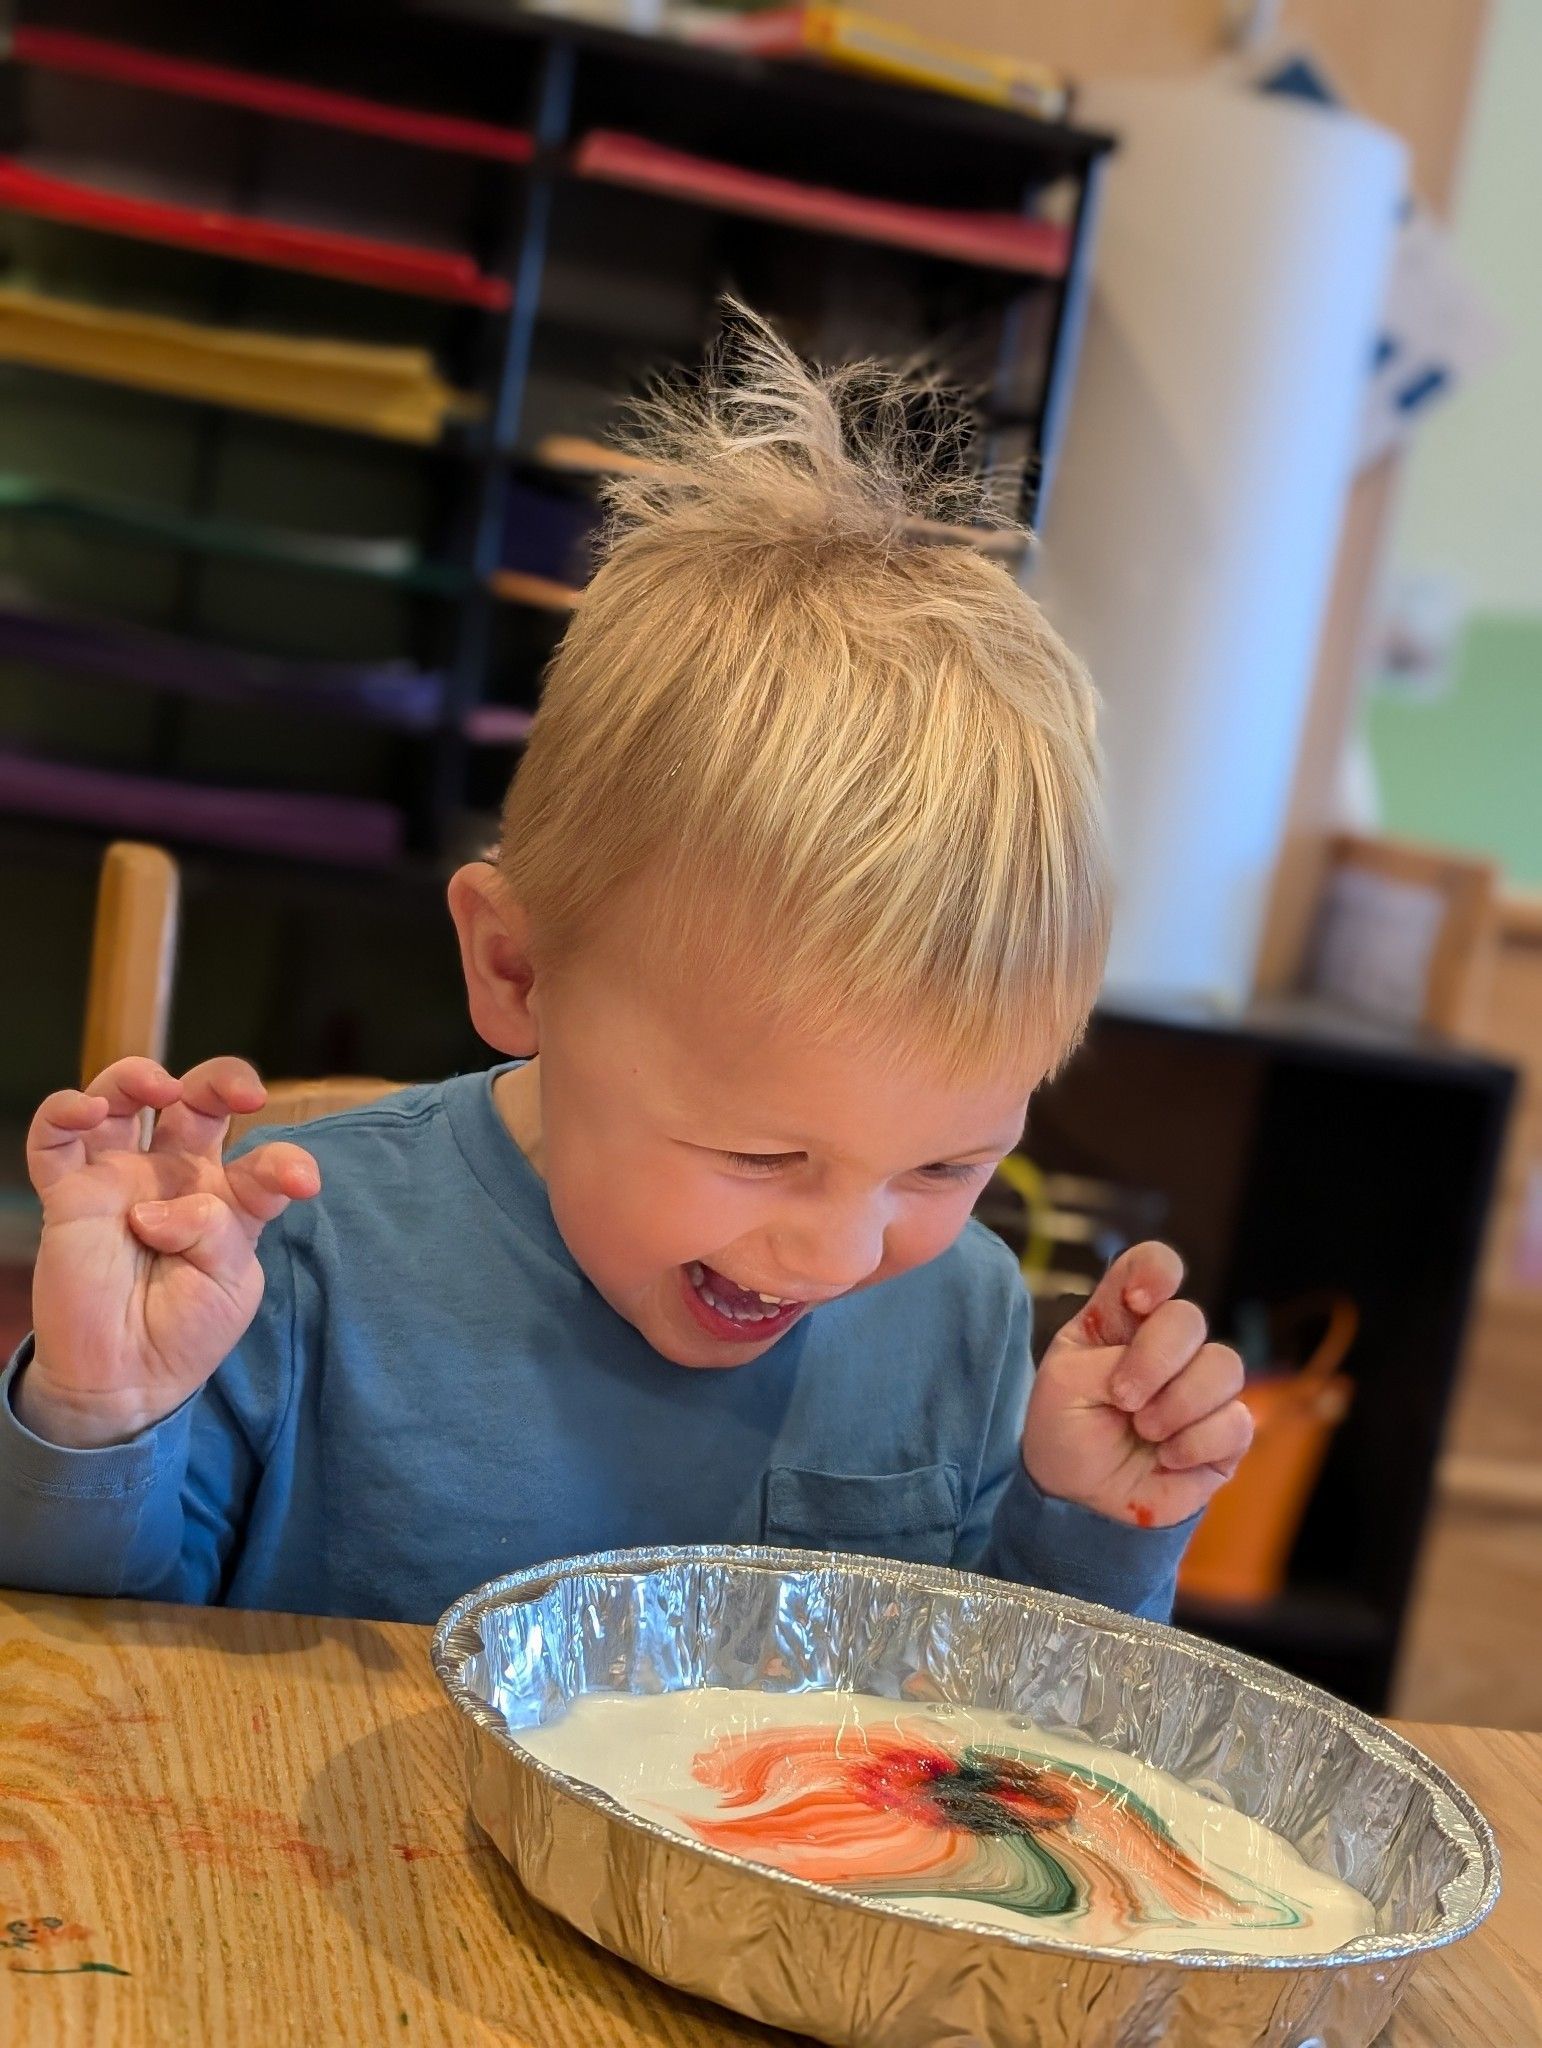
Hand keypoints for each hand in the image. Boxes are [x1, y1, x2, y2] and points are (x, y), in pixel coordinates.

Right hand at [22, 1057, 319, 1449]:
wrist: (127, 1380)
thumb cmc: (185, 1330)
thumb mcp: (232, 1284)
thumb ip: (217, 1232)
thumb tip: (154, 1207)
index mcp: (226, 1196)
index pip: (261, 1159)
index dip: (285, 1161)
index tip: (302, 1183)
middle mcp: (173, 1176)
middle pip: (196, 1103)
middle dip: (222, 1080)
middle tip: (244, 1094)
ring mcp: (120, 1180)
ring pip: (122, 1099)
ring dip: (137, 1076)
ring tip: (160, 1088)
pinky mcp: (69, 1196)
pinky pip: (53, 1140)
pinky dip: (62, 1113)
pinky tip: (85, 1111)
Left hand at [1022, 1243, 1251, 1528]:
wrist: (1075, 1496)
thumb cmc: (1064, 1429)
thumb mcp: (1063, 1383)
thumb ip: (1110, 1359)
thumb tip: (1170, 1370)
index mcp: (1122, 1318)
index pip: (1155, 1266)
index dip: (1156, 1271)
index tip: (1138, 1302)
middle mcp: (1167, 1345)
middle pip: (1189, 1318)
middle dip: (1154, 1359)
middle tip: (1123, 1398)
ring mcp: (1201, 1386)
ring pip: (1224, 1366)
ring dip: (1176, 1404)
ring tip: (1144, 1431)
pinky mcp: (1226, 1434)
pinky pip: (1237, 1421)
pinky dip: (1195, 1443)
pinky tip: (1166, 1458)